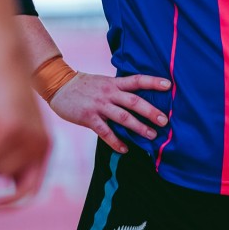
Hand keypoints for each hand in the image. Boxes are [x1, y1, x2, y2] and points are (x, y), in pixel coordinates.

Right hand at [0, 65, 50, 208]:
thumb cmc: (13, 101)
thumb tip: (9, 184)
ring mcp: (26, 140)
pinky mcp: (11, 131)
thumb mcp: (23, 131)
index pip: (31, 189)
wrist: (12, 70)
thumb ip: (20, 157)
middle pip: (5, 177)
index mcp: (46, 149)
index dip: (12, 202)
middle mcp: (40, 147)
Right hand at [49, 71, 171, 153]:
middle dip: (150, 111)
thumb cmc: (85, 85)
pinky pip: (105, 131)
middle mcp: (109, 93)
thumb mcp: (104, 82)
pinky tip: (125, 149)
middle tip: (165, 120)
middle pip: (134, 101)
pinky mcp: (89, 117)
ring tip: (152, 136)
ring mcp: (99, 105)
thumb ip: (119, 89)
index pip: (137, 80)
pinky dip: (116, 141)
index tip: (169, 86)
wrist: (59, 85)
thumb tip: (138, 98)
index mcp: (114, 83)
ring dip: (139, 127)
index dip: (153, 82)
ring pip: (123, 117)